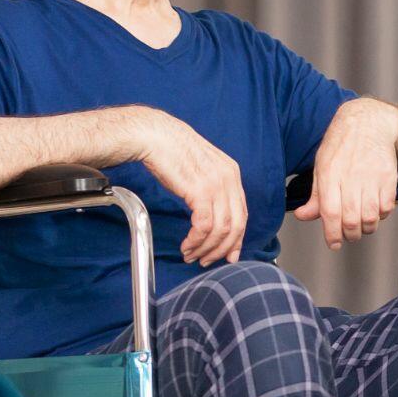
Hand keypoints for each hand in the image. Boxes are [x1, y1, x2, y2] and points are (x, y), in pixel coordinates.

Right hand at [137, 110, 247, 265]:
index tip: (229, 254)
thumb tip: (210, 215)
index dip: (236, 239)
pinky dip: (196, 241)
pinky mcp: (200, 191)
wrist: (155, 136)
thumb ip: (211, 189)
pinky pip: (204, 226)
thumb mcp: (201, 169)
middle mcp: (229, 179)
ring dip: (206, 248)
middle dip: (223, 249)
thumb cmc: (172, 152)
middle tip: (208, 260)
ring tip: (192, 255)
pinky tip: (187, 245)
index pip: (242, 214)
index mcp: (232, 174)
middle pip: (236, 226)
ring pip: (221, 229)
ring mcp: (217, 185)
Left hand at [293, 100, 397, 249]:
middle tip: (347, 236)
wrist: (369, 123)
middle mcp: (351, 176)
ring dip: (366, 228)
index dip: (332, 233)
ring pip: (371, 217)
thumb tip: (302, 216)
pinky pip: (386, 207)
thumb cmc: (341, 146)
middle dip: (349, 235)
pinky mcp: (389, 178)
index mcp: (330, 174)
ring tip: (361, 225)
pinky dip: (381, 216)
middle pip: (351, 219)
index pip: (330, 212)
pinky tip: (374, 210)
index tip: (333, 244)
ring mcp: (372, 177)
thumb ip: (315, 195)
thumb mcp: (322, 166)